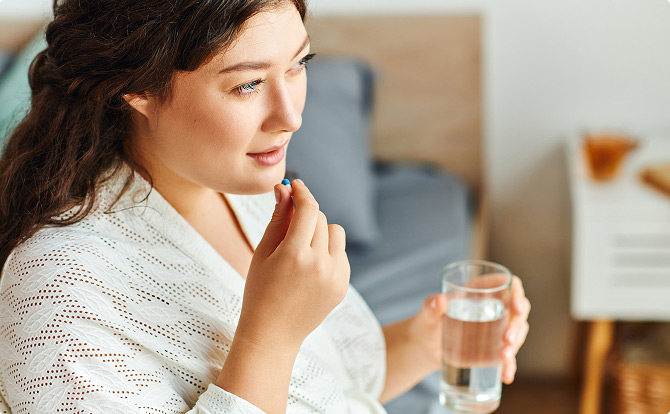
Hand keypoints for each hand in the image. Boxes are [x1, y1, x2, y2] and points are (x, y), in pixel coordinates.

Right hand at [236, 179, 350, 353]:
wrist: (273, 333)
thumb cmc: (260, 290)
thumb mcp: (263, 252)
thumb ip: (278, 218)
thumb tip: (285, 188)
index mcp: (294, 255)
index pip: (308, 209)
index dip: (302, 192)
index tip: (296, 185)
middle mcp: (319, 264)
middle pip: (321, 219)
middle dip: (306, 216)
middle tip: (290, 226)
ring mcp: (335, 276)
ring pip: (336, 233)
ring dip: (321, 232)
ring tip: (302, 248)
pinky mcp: (343, 285)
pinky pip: (341, 253)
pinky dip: (328, 252)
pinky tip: (310, 267)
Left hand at [401, 275, 529, 380]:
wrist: (424, 348)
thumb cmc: (426, 323)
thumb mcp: (427, 314)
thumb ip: (431, 306)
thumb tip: (439, 300)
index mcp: (480, 291)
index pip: (507, 284)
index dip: (517, 292)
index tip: (516, 306)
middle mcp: (493, 308)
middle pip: (518, 311)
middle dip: (517, 325)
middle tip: (507, 338)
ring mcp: (496, 330)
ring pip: (517, 333)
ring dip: (515, 345)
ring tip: (504, 357)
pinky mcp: (493, 349)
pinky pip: (508, 356)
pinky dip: (510, 366)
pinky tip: (506, 376)